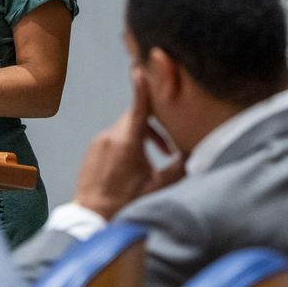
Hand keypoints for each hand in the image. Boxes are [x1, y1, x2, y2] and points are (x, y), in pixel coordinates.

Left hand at [73, 68, 180, 219]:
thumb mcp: (158, 187)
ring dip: (143, 137)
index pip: (138, 106)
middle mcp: (109, 136)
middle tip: (169, 147)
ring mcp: (98, 142)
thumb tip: (195, 151)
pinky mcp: (93, 150)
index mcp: (126, 142)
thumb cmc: (125, 205)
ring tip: (157, 160)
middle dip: (155, 125)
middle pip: (136, 117)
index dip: (143, 87)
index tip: (143, 67)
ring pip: (126, 128)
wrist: (92, 219)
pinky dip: (129, 144)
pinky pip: (114, 137)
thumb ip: (179, 166)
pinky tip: (138, 166)